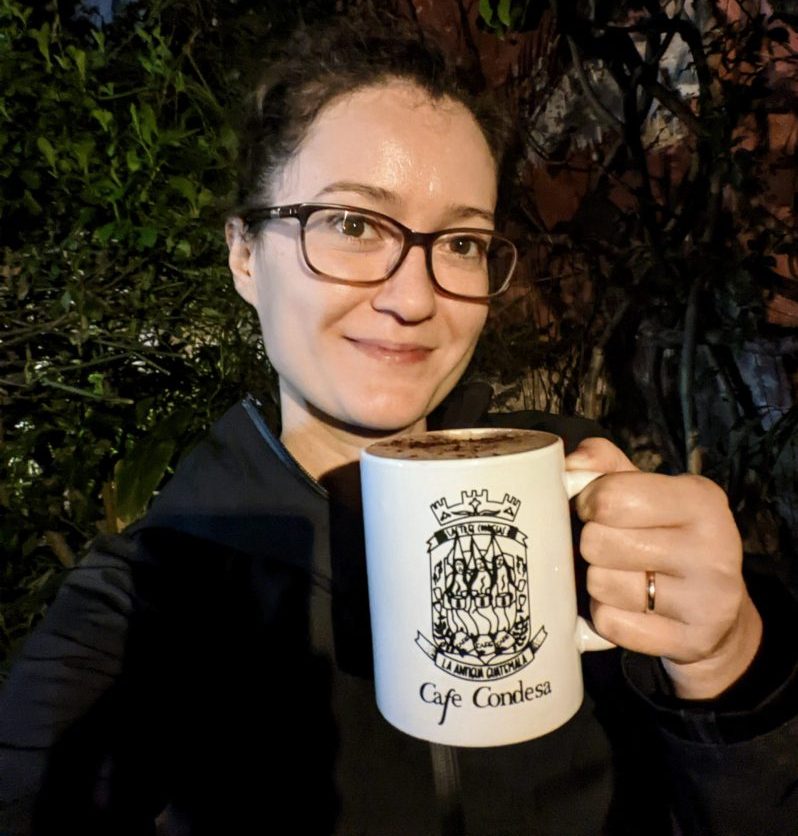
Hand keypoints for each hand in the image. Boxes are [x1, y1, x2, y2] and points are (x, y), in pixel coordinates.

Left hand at [565, 437, 762, 698]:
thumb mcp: (644, 489)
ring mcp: (707, 599)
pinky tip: (628, 607)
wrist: (713, 608)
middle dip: (591, 544)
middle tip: (609, 547)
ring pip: (600, 584)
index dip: (587, 503)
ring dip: (598, 581)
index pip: (610, 497)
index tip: (594, 510)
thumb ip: (603, 464)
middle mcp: (713, 547)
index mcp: (700, 498)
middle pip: (597, 541)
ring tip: (621, 576)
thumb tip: (570, 466)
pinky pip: (610, 623)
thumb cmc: (663, 535)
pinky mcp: (693, 640)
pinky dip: (606, 616)